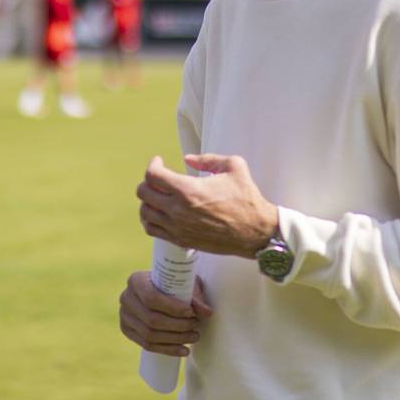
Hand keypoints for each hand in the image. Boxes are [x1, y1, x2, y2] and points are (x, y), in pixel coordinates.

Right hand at [119, 270, 211, 355]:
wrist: (159, 290)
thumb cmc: (173, 284)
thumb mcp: (185, 284)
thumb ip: (195, 298)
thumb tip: (207, 313)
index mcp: (136, 280)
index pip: (151, 298)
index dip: (172, 308)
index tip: (190, 312)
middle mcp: (126, 298)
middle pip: (151, 319)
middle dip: (177, 326)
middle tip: (196, 325)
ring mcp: (124, 315)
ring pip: (149, 335)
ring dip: (175, 339)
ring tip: (194, 336)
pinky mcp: (127, 330)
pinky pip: (146, 345)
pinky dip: (167, 350)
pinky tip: (184, 350)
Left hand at [136, 154, 278, 257]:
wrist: (255, 232)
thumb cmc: (246, 199)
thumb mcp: (234, 167)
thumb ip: (208, 158)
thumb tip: (187, 159)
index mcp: (188, 190)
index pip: (152, 175)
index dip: (153, 165)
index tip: (159, 161)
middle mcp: (178, 210)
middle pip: (143, 193)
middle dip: (148, 181)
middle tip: (159, 178)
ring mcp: (177, 227)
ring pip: (144, 212)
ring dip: (147, 201)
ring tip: (158, 195)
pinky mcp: (180, 240)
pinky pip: (151, 230)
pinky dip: (149, 219)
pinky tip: (158, 212)